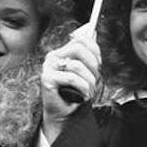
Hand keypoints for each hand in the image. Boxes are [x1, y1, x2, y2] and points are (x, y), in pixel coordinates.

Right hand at [41, 26, 100, 140]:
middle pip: (79, 48)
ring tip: (89, 91)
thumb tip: (94, 33)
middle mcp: (53, 56)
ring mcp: (48, 67)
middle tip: (95, 80)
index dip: (95, 51)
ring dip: (89, 81)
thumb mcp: (86, 72)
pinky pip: (71, 78)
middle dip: (93, 65)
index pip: (81, 39)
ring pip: (77, 65)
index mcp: (62, 52)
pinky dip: (82, 87)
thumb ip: (88, 54)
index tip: (99, 65)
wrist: (64, 114)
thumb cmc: (75, 93)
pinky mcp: (46, 79)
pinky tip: (83, 95)